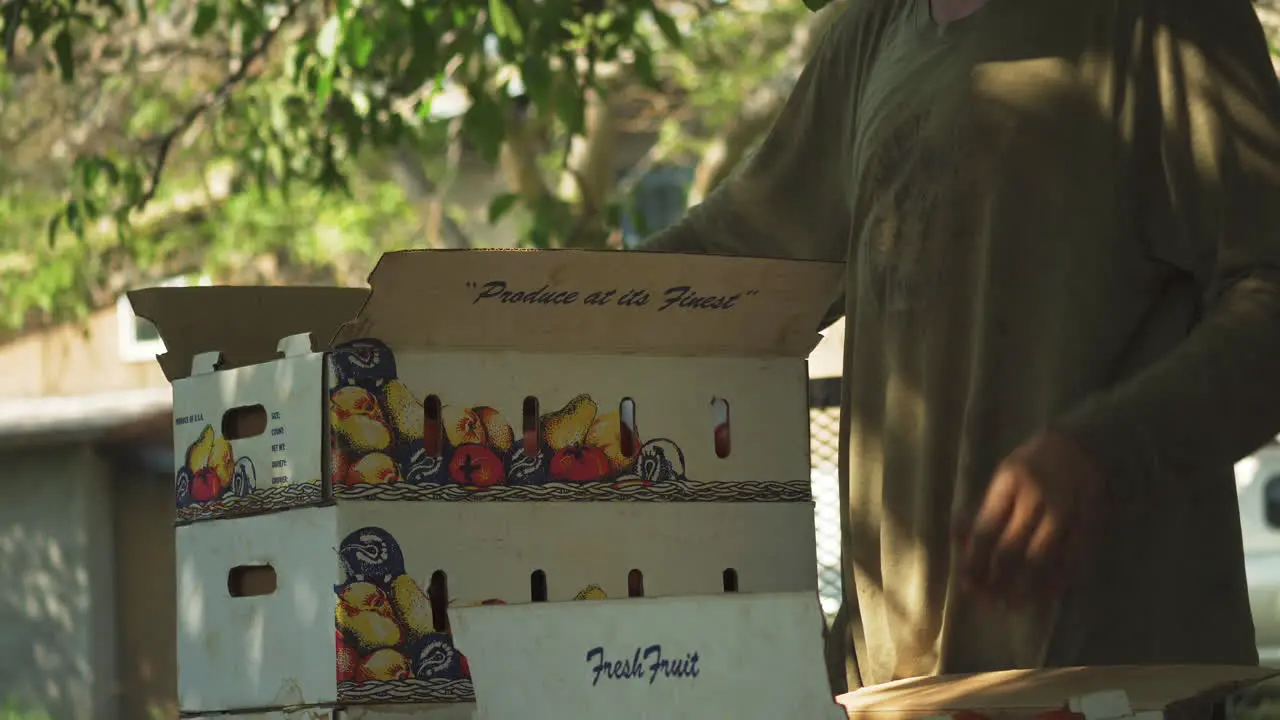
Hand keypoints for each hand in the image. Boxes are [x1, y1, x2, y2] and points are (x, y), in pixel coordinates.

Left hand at [954, 432, 1104, 605]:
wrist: (1085, 448)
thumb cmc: (1034, 465)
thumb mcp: (1004, 476)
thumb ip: (984, 507)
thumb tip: (958, 539)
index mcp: (1009, 482)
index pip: (986, 530)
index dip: (974, 561)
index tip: (967, 584)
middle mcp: (1037, 498)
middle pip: (1010, 549)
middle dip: (995, 581)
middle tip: (987, 602)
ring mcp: (1066, 512)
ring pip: (1040, 560)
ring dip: (1023, 588)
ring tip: (1011, 605)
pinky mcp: (1089, 525)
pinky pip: (1070, 561)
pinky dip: (1055, 582)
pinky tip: (1043, 596)